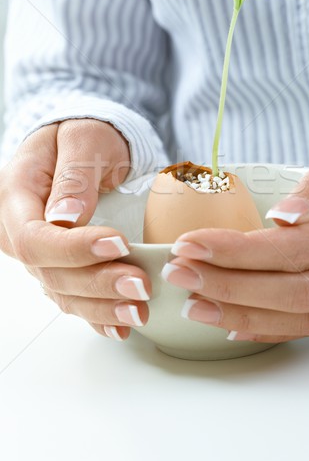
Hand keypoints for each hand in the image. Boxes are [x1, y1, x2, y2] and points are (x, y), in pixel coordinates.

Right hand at [0, 119, 150, 340]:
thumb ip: (74, 174)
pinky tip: (121, 325)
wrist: (81, 146)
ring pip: (64, 292)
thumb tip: (66, 216)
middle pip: (51, 273)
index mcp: (16, 198)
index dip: (75, 249)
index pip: (36, 238)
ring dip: (102, 306)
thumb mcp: (82, 139)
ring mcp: (40, 254)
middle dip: (97, 283)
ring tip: (140, 309)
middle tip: (141, 285)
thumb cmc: (81, 135)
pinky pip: (73, 296)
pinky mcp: (60, 265)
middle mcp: (20, 233)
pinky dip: (97, 314)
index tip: (118, 243)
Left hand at [162, 124, 308, 342]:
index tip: (190, 243)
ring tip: (194, 304)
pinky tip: (235, 323)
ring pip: (306, 315)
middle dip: (231, 286)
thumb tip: (285, 217)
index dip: (240, 251)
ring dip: (244, 313)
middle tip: (180, 273)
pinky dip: (274, 327)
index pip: (299, 247)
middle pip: (297, 289)